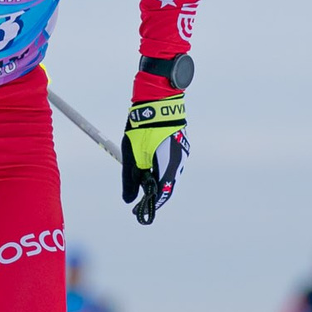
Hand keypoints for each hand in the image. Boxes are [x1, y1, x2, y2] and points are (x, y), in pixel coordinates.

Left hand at [121, 94, 186, 224]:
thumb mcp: (131, 155)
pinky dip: (159, 169)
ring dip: (155, 180)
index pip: (162, 193)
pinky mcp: (180, 145)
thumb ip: (130, 179)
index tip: (137, 211)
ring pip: (169, 174)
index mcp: (168, 165)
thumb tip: (129, 199)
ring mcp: (182, 152)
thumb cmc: (142, 127)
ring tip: (140, 180)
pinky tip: (148, 166)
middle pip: (167, 185)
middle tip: (137, 199)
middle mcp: (179, 161)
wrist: (157, 100)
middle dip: (152, 193)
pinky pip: (170, 163)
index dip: (150, 204)